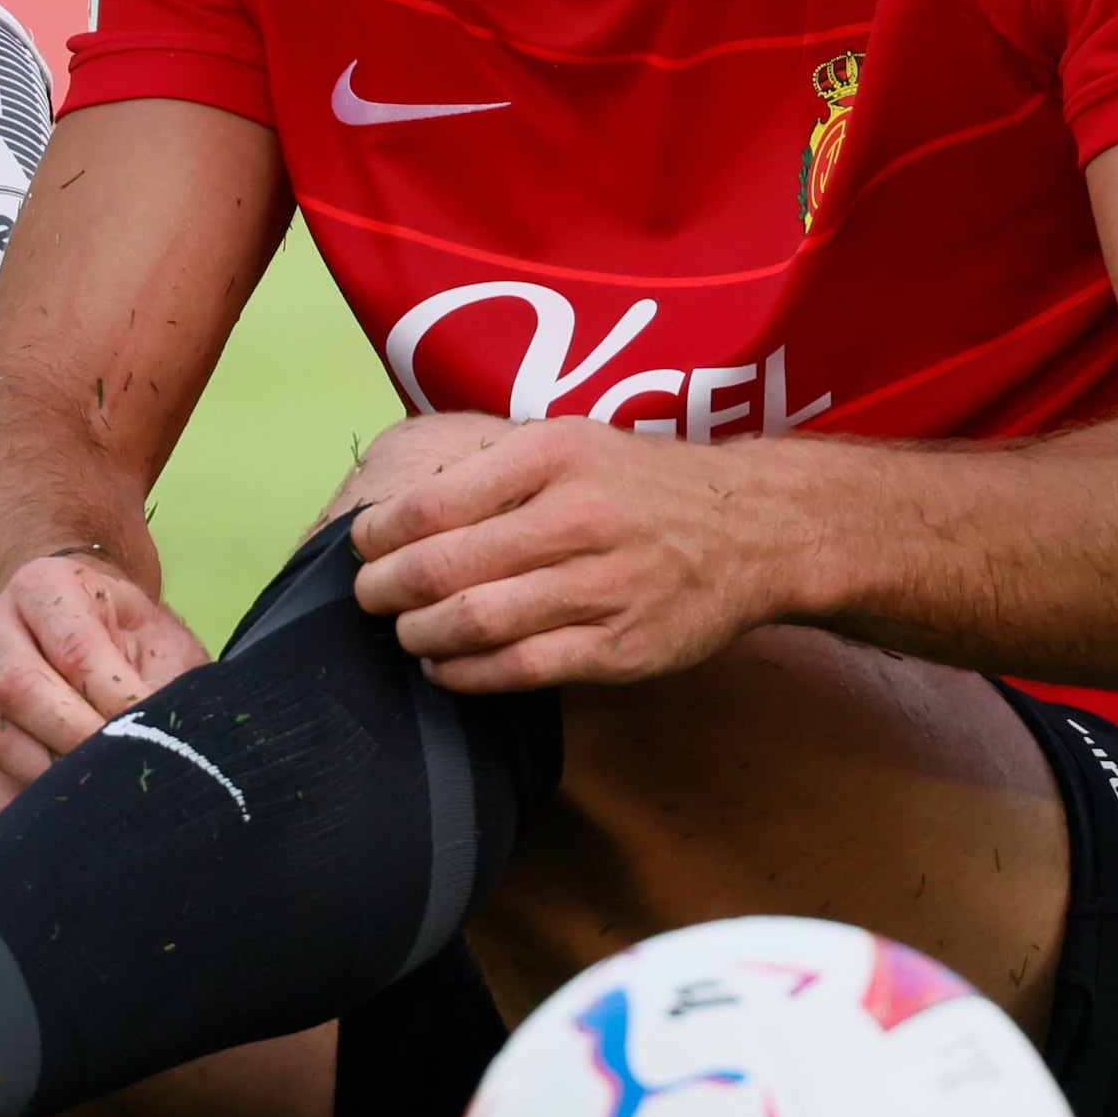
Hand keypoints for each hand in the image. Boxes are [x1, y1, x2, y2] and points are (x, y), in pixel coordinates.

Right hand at [0, 549, 211, 813]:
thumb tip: (155, 743)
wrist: (100, 651)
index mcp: (44, 586)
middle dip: (75, 741)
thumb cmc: (138, 649)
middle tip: (121, 774)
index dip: (114, 703)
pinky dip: (18, 802)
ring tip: (101, 793)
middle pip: (16, 689)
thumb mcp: (164, 651)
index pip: (74, 650)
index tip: (150, 737)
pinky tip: (63, 813)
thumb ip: (161, 688)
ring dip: (47, 774)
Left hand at [341, 414, 775, 694]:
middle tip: (368, 596)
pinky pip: (520, 669)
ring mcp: (602, 588)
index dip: (380, 534)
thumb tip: (405, 511)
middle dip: (385, 590)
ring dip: (418, 634)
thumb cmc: (643, 486)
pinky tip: (445, 665)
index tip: (363, 546)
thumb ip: (497, 471)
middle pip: (443, 567)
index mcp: (555, 455)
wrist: (753, 529)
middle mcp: (578, 517)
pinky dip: (465, 673)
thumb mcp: (574, 443)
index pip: (434, 502)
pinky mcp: (620, 648)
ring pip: (475, 623)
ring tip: (405, 631)